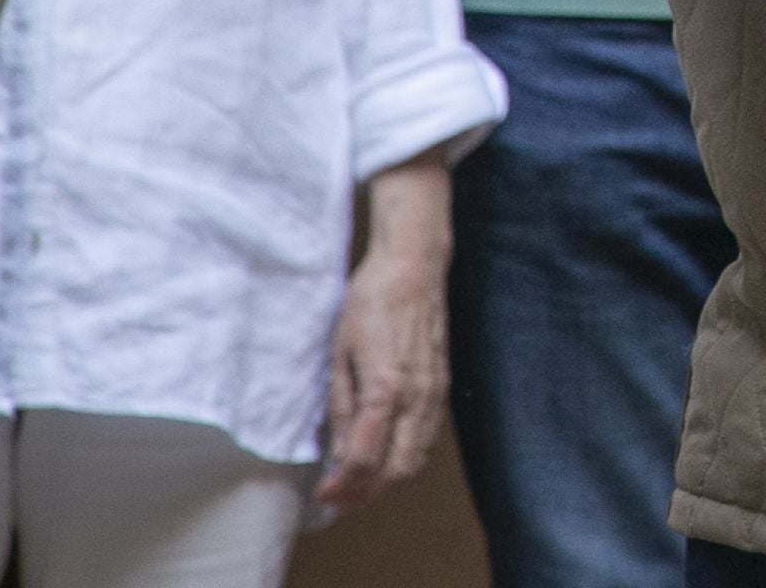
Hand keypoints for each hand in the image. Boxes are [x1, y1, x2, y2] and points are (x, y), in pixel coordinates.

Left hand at [317, 155, 450, 511]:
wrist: (413, 266)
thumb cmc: (370, 303)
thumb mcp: (341, 355)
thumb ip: (345, 409)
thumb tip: (340, 454)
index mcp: (387, 389)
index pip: (366, 459)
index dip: (343, 486)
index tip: (322, 496)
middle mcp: (418, 396)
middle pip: (398, 469)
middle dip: (366, 493)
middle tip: (338, 498)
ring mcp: (435, 391)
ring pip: (417, 457)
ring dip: (387, 479)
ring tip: (357, 483)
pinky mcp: (442, 384)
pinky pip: (428, 436)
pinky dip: (406, 456)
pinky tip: (384, 452)